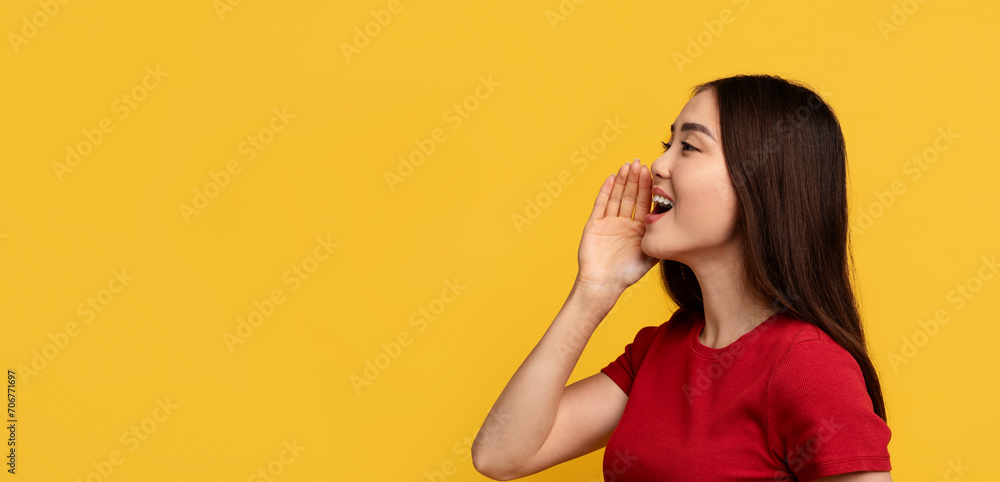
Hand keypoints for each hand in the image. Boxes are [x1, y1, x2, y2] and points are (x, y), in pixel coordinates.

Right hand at [575, 159, 658, 296]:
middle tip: (640, 163)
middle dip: (635, 180)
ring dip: (621, 181)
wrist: (603, 285)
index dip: (647, 188)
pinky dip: (605, 191)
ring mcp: (608, 223)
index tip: (652, 173)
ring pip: (616, 197)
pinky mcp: (594, 225)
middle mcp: (623, 223)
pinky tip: (611, 178)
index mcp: (637, 229)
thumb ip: (660, 241)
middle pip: (630, 196)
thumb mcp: (649, 257)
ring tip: (627, 166)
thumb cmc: (626, 275)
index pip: (644, 203)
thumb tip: (678, 228)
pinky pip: (601, 205)